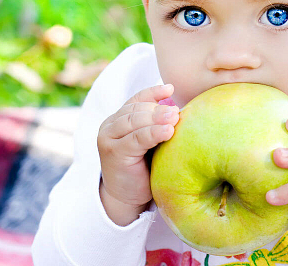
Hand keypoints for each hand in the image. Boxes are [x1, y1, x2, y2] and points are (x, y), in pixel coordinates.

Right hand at [97, 84, 179, 225]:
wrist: (127, 197)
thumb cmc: (144, 168)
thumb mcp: (150, 142)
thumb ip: (156, 125)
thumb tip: (178, 107)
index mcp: (119, 118)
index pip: (136, 100)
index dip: (153, 92)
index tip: (171, 89)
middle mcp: (110, 125)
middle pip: (136, 110)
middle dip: (158, 109)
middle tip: (177, 111)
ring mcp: (109, 138)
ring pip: (135, 121)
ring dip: (156, 118)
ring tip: (174, 118)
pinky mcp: (113, 153)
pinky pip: (136, 139)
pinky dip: (153, 133)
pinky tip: (168, 132)